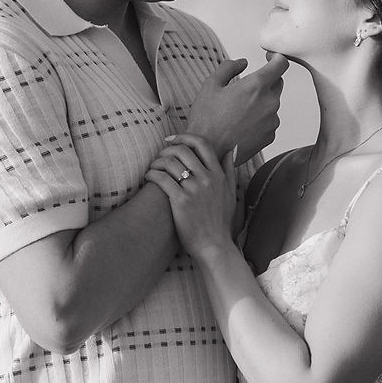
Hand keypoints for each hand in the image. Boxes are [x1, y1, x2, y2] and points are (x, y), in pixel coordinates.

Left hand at [145, 134, 237, 258]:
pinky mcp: (180, 201)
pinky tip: (148, 177)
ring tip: (152, 168)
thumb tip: (232, 148)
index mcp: (218, 175)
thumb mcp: (231, 193)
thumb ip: (230, 169)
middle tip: (159, 156)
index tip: (172, 140)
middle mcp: (207, 179)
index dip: (184, 137)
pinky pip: (162, 179)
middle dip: (167, 149)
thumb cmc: (220, 221)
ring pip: (170, 163)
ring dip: (157, 162)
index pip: (202, 144)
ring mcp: (194, 190)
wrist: (213, 245)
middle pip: (183, 150)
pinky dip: (152, 174)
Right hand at [186, 54, 288, 162]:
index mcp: (256, 86)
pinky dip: (260, 118)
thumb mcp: (211, 85)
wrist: (209, 151)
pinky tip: (242, 124)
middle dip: (265, 81)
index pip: (280, 64)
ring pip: (272, 103)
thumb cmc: (207, 120)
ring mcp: (272, 120)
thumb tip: (242, 62)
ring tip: (238, 111)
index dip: (276, 58)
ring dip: (261, 102)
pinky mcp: (270, 135)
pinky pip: (270, 121)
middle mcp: (269, 102)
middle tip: (244, 88)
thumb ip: (229, 67)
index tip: (270, 59)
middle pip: (277, 83)